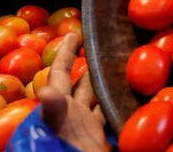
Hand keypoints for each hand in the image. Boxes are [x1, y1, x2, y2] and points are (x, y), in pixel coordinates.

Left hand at [38, 34, 108, 151]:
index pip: (59, 73)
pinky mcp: (97, 139)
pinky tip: (126, 94)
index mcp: (58, 109)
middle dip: (89, 63)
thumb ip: (54, 113)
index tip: (73, 33)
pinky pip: (107, 116)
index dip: (64, 53)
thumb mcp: (57, 134)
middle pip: (80, 82)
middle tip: (103, 45)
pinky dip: (115, 104)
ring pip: (95, 97)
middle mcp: (71, 114)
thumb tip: (46, 90)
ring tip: (118, 64)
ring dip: (105, 81)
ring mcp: (84, 127)